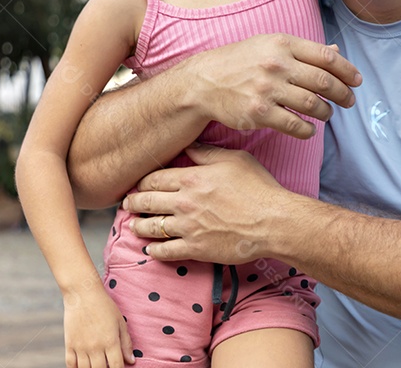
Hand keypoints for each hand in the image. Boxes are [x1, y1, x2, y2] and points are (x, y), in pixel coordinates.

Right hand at [63, 284, 133, 367]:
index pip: (116, 366)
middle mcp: (95, 347)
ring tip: (96, 364)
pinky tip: (82, 366)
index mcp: (111, 341)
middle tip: (107, 364)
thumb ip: (126, 343)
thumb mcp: (120, 322)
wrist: (83, 294)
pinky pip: (70, 364)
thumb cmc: (105, 306)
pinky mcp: (69, 344)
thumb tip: (131, 361)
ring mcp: (81, 347)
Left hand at [123, 145, 290, 263]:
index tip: (137, 184)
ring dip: (138, 226)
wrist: (273, 222)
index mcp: (192, 178)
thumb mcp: (235, 160)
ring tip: (133, 226)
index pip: (155, 179)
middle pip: (147, 202)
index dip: (142, 182)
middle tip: (127, 204)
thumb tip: (188, 147)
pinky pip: (166, 251)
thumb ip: (207, 153)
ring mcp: (188, 228)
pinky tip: (150, 251)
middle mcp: (184, 202)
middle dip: (133, 203)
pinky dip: (154, 251)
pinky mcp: (195, 249)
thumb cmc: (259, 188)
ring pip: (152, 227)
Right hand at [180, 33, 361, 138]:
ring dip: (325, 112)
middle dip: (342, 94)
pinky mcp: (258, 113)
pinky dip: (308, 130)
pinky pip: (295, 125)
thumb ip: (303, 51)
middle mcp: (276, 64)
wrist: (203, 82)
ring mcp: (267, 89)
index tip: (357, 81)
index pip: (326, 57)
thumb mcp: (269, 46)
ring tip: (326, 113)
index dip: (347, 70)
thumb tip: (337, 54)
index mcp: (282, 44)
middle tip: (348, 101)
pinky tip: (309, 129)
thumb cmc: (240, 62)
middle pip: (324, 82)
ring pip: (313, 104)